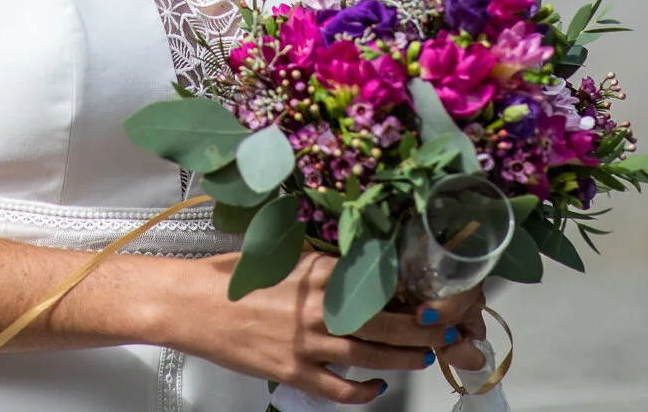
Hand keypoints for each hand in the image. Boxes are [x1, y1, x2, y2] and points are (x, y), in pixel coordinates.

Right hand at [158, 253, 488, 404]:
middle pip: (394, 320)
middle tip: (459, 330)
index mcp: (321, 269)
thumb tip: (362, 268)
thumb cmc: (232, 277)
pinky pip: (342, 389)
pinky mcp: (293, 371)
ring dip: (410, 356)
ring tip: (430, 355)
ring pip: (376, 354)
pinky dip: (366, 392)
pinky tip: (377, 388)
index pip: (386, 280)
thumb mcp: (284, 255)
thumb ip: (325, 262)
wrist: (189, 302)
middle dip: (433, 327)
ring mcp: (308, 341)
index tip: (447, 294)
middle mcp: (321, 304)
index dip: (422, 290)